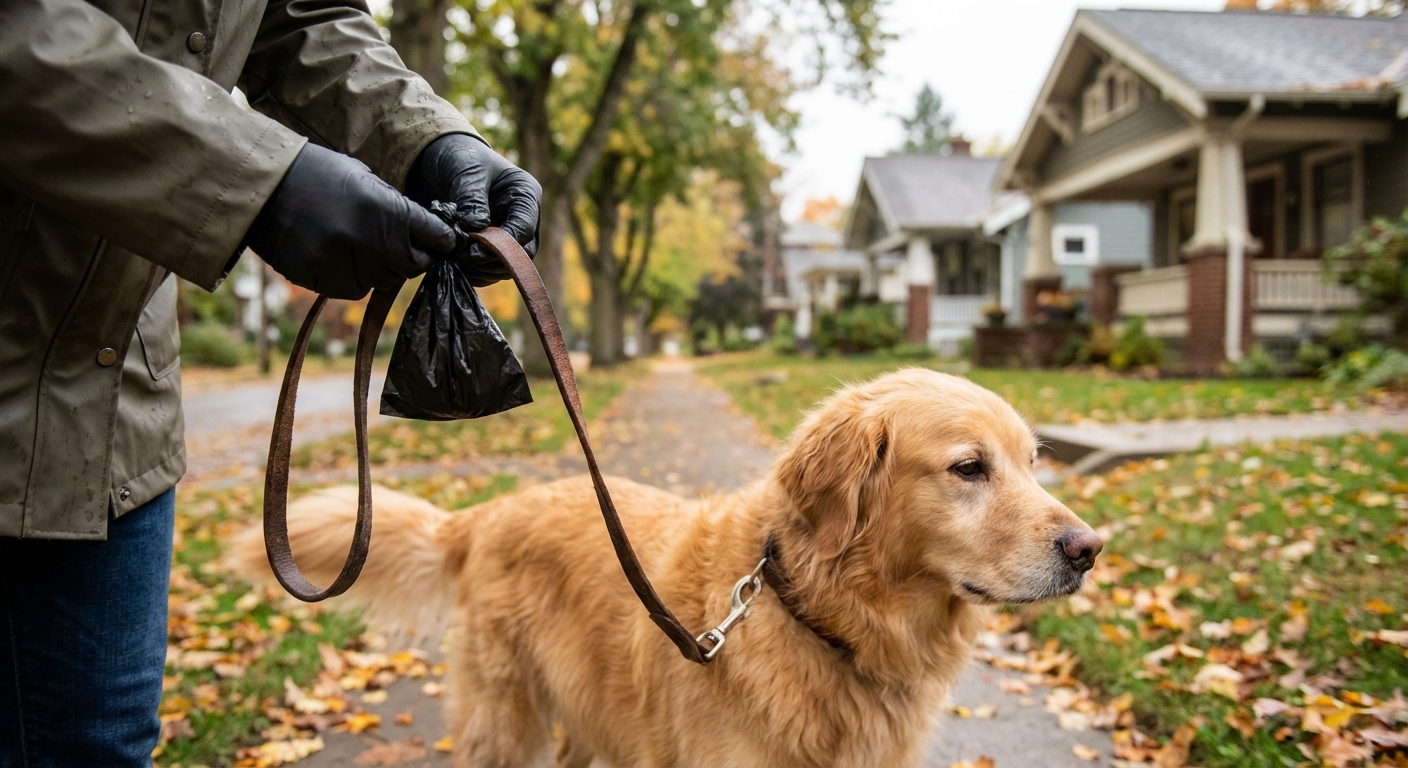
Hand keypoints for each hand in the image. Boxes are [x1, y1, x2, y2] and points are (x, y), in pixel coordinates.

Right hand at [243, 143, 456, 299]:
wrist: (263, 187)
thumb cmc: (318, 175)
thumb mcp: (366, 179)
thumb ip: (397, 209)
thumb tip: (425, 231)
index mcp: (389, 211)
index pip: (437, 237)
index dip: (442, 239)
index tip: (442, 239)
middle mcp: (373, 243)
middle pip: (414, 265)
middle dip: (412, 255)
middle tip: (399, 243)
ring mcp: (348, 265)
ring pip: (385, 280)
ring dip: (382, 267)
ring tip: (361, 244)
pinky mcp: (325, 282)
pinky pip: (356, 288)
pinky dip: (355, 276)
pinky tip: (339, 254)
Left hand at [405, 133, 541, 286]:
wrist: (438, 159)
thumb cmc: (458, 157)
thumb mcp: (466, 171)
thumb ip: (472, 200)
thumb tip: (475, 231)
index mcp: (525, 195)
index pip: (524, 230)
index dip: (501, 246)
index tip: (470, 251)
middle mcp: (521, 218)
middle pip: (520, 255)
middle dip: (490, 262)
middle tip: (460, 261)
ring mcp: (507, 234)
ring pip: (504, 267)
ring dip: (480, 271)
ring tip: (452, 263)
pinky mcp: (490, 247)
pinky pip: (487, 270)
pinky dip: (471, 272)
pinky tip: (451, 265)